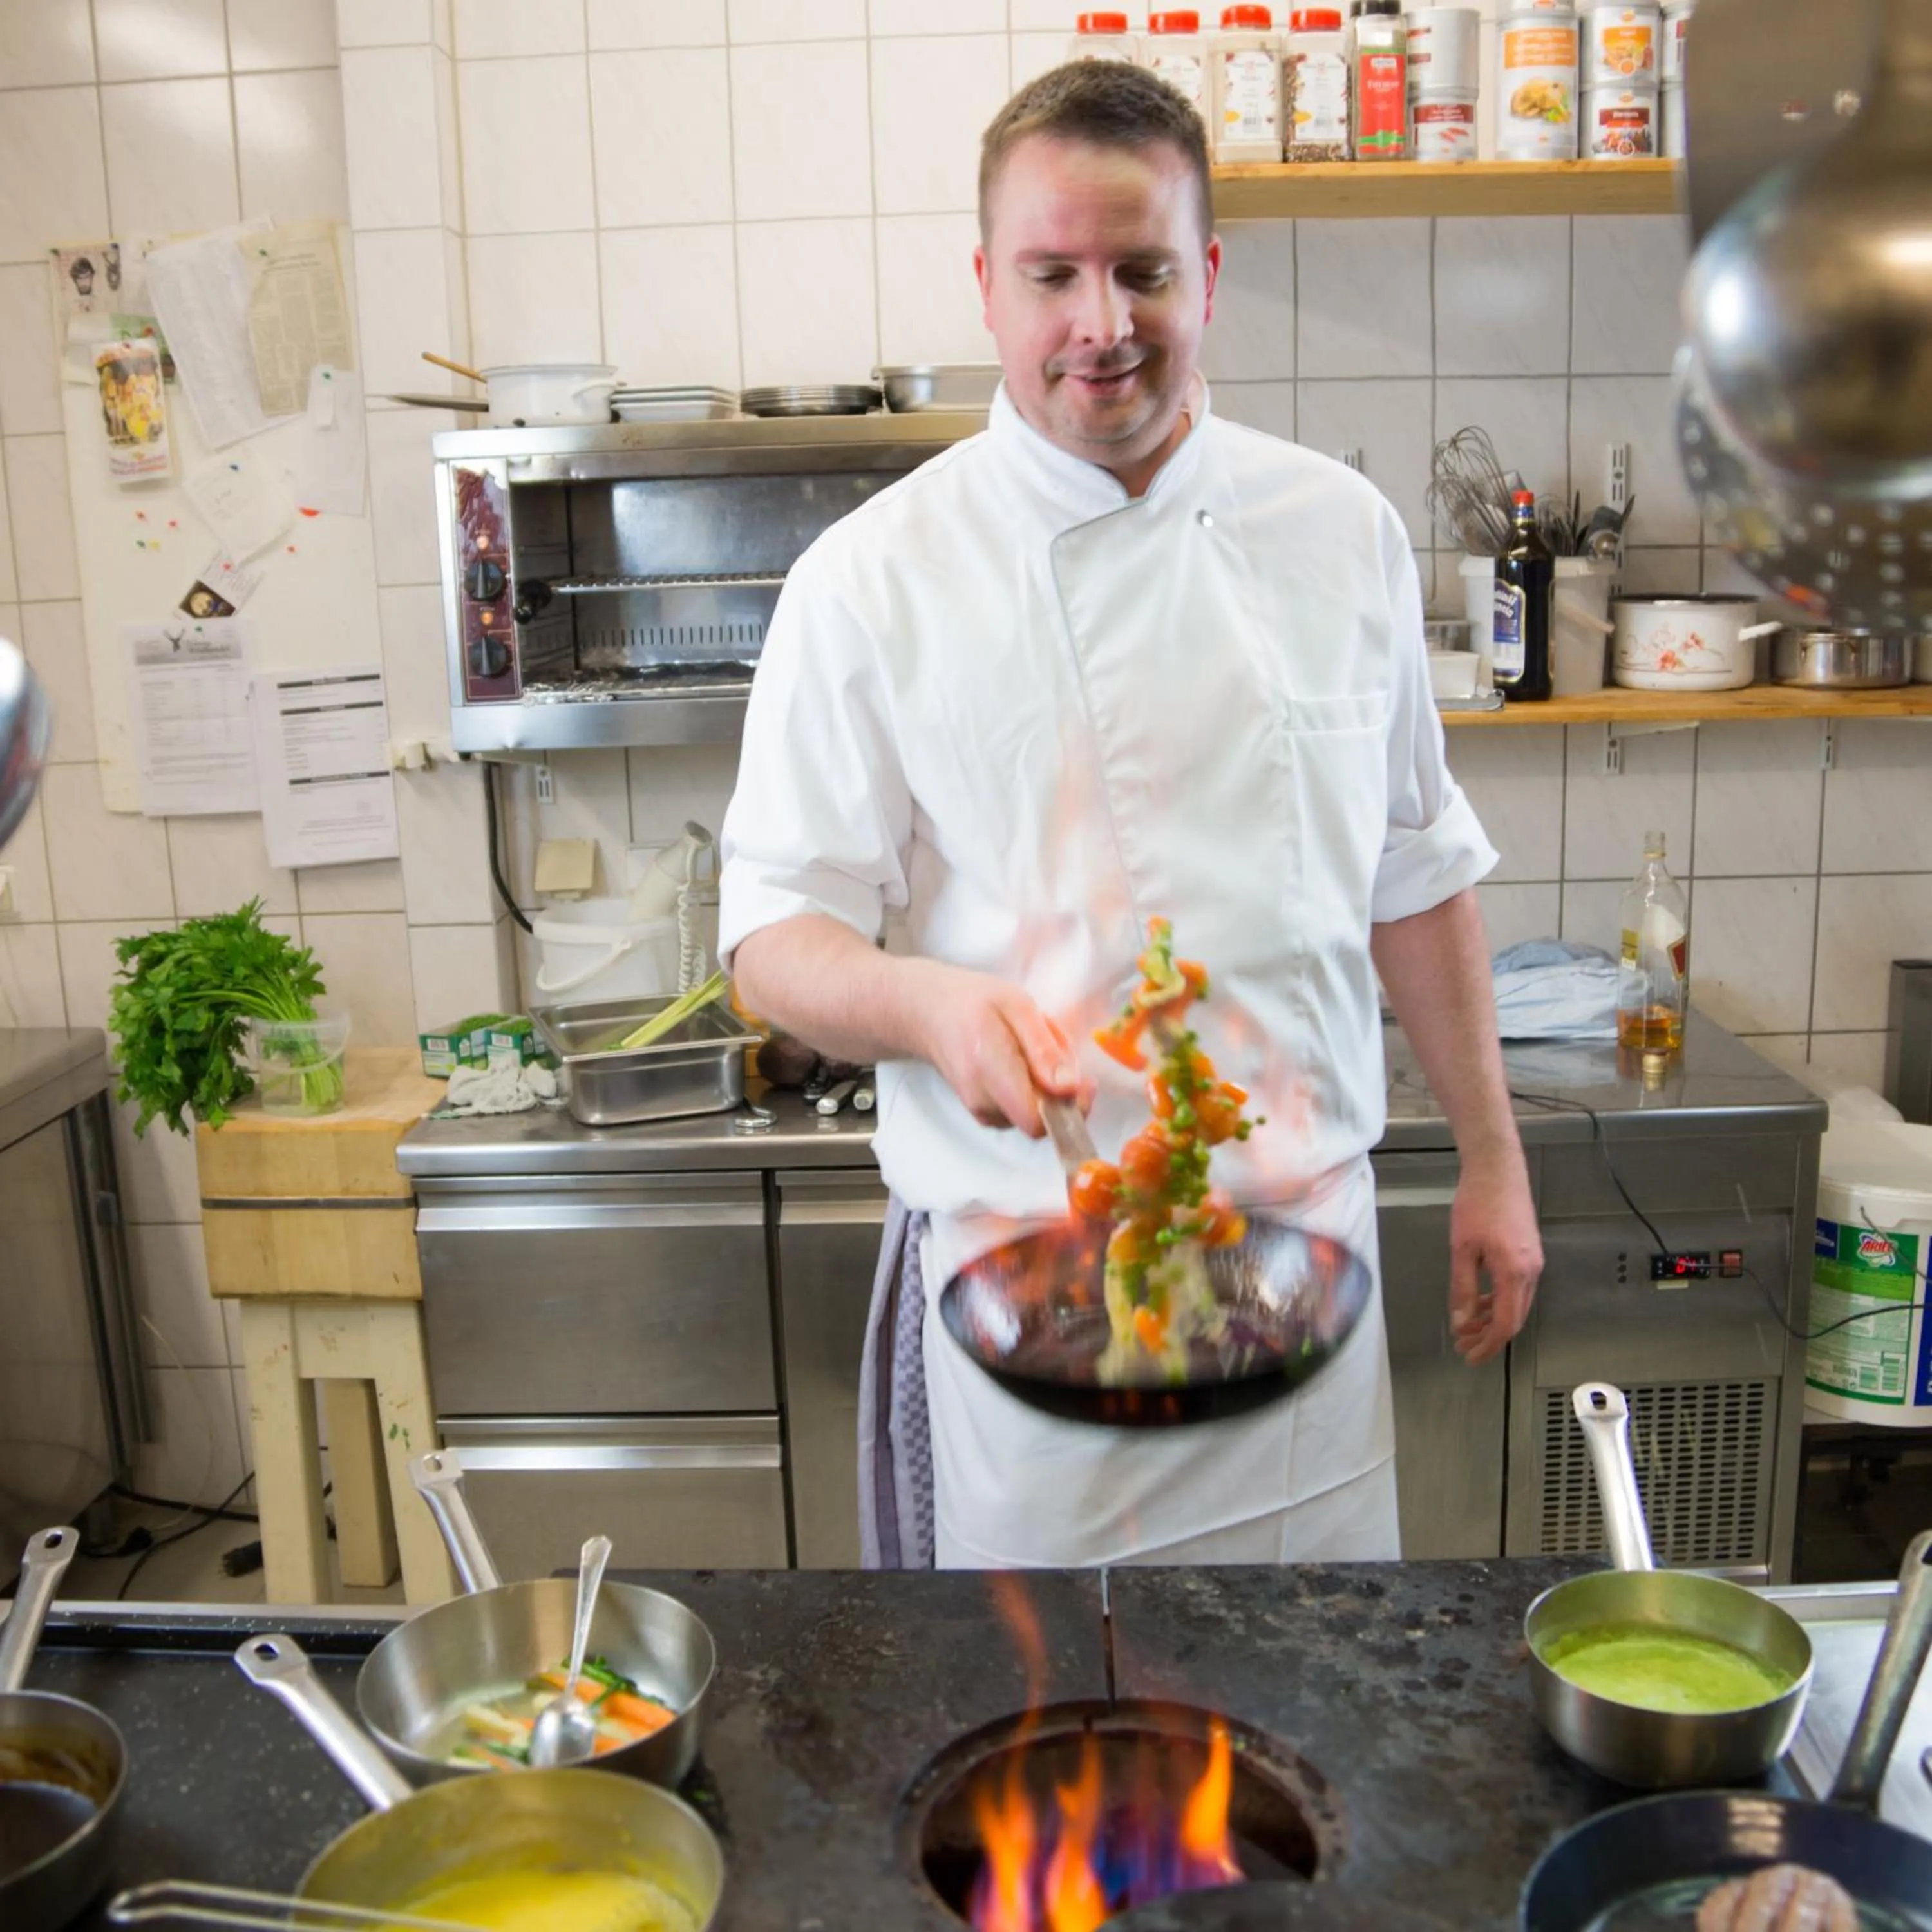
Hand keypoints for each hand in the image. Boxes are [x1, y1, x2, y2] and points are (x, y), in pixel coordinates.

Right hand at [909, 961, 1087, 1135]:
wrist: (929, 1013)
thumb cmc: (973, 1002)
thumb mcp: (1018, 1006)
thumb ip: (1045, 1049)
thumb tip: (1069, 1089)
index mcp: (990, 1069)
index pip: (1037, 1121)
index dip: (1070, 1108)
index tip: (1084, 1081)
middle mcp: (982, 1100)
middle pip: (1044, 1118)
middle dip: (1062, 1088)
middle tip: (1052, 1044)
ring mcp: (980, 1111)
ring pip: (1037, 1113)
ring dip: (1048, 1085)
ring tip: (1033, 1045)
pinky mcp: (984, 1113)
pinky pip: (1024, 1110)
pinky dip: (1034, 1089)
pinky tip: (1022, 1058)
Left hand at [1447, 1151, 1541, 1364]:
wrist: (1498, 1170)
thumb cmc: (1477, 1205)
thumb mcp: (1462, 1249)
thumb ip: (1463, 1288)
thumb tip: (1462, 1323)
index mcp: (1515, 1273)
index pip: (1507, 1323)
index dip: (1489, 1344)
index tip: (1470, 1356)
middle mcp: (1531, 1272)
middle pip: (1514, 1318)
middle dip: (1489, 1336)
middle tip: (1463, 1345)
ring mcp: (1533, 1262)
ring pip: (1516, 1304)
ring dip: (1492, 1318)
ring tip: (1466, 1327)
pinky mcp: (1529, 1253)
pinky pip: (1516, 1288)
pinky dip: (1498, 1300)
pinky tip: (1480, 1302)